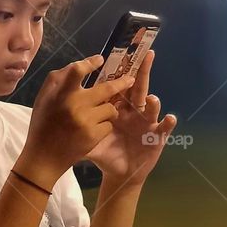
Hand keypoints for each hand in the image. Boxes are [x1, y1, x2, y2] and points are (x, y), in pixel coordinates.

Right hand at [18, 55, 132, 189]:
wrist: (43, 158)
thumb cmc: (43, 125)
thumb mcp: (43, 99)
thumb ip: (58, 80)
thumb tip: (81, 65)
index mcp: (60, 94)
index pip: (76, 70)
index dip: (90, 63)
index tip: (100, 59)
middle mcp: (73, 105)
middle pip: (106, 88)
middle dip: (121, 83)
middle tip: (130, 79)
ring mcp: (85, 121)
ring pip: (110, 108)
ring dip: (108, 109)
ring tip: (99, 114)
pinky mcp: (93, 136)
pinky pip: (109, 124)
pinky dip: (104, 125)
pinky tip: (93, 130)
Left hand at [83, 49, 176, 189]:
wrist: (119, 172)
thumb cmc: (105, 153)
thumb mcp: (90, 140)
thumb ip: (77, 127)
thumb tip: (57, 118)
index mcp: (118, 108)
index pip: (119, 87)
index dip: (120, 72)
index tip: (121, 55)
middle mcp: (134, 111)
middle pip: (139, 89)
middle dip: (144, 72)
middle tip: (148, 55)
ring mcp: (146, 123)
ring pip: (151, 108)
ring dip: (153, 103)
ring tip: (152, 99)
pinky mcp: (156, 137)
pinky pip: (164, 129)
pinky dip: (168, 123)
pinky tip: (170, 118)